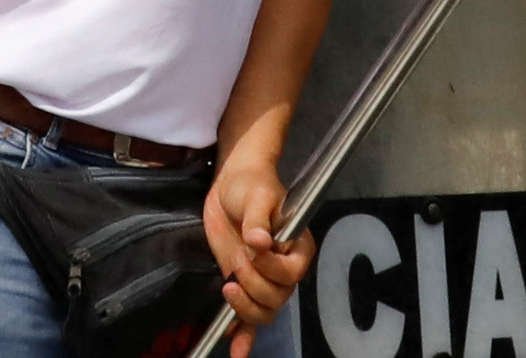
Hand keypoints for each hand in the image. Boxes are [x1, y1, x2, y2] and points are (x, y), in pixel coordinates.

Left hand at [207, 150, 302, 340]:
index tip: (252, 247)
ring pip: (264, 313)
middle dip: (252, 284)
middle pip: (277, 298)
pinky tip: (236, 351)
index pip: (291, 274)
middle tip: (236, 258)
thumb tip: (259, 240)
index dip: (270, 268)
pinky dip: (244, 338)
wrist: (231, 185)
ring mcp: (264, 281)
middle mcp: (285, 270)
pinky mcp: (243, 287)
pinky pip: (249, 321)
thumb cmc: (251, 186)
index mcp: (298, 248)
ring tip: (227, 286)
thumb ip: (258, 219)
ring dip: (245, 307)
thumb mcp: (256, 196)